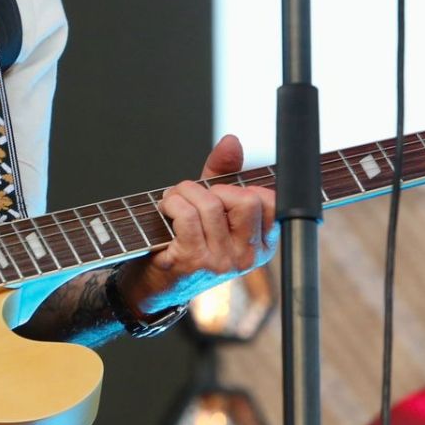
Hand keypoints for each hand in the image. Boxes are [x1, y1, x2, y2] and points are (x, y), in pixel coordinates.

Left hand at [122, 133, 276, 314]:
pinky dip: (171, 203)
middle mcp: (248, 257)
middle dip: (213, 188)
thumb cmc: (186, 241)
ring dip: (183, 193)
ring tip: (172, 202)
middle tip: (193, 198)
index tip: (220, 196)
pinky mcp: (194, 261)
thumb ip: (225, 173)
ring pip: (210, 203)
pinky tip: (164, 211)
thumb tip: (231, 141)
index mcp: (261, 245)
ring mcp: (222, 262)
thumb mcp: (212, 206)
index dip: (240, 189)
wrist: (155, 283)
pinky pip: (187, 215)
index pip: (269, 202)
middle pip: (246, 200)